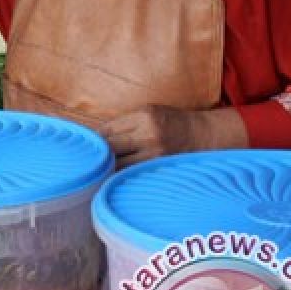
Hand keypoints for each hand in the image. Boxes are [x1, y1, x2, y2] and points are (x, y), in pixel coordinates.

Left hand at [102, 105, 247, 167]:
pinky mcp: (160, 167)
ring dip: (107, 167)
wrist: (204, 135)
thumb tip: (94, 137)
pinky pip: (132, 174)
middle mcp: (149, 135)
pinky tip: (113, 176)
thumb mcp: (149, 112)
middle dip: (97, 154)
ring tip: (98, 169)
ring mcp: (156, 154)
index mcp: (144, 116)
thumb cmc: (171, 121)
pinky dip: (121, 175)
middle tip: (88, 159)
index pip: (107, 130)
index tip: (86, 145)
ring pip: (119, 165)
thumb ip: (124, 123)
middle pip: (110, 148)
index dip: (94, 139)